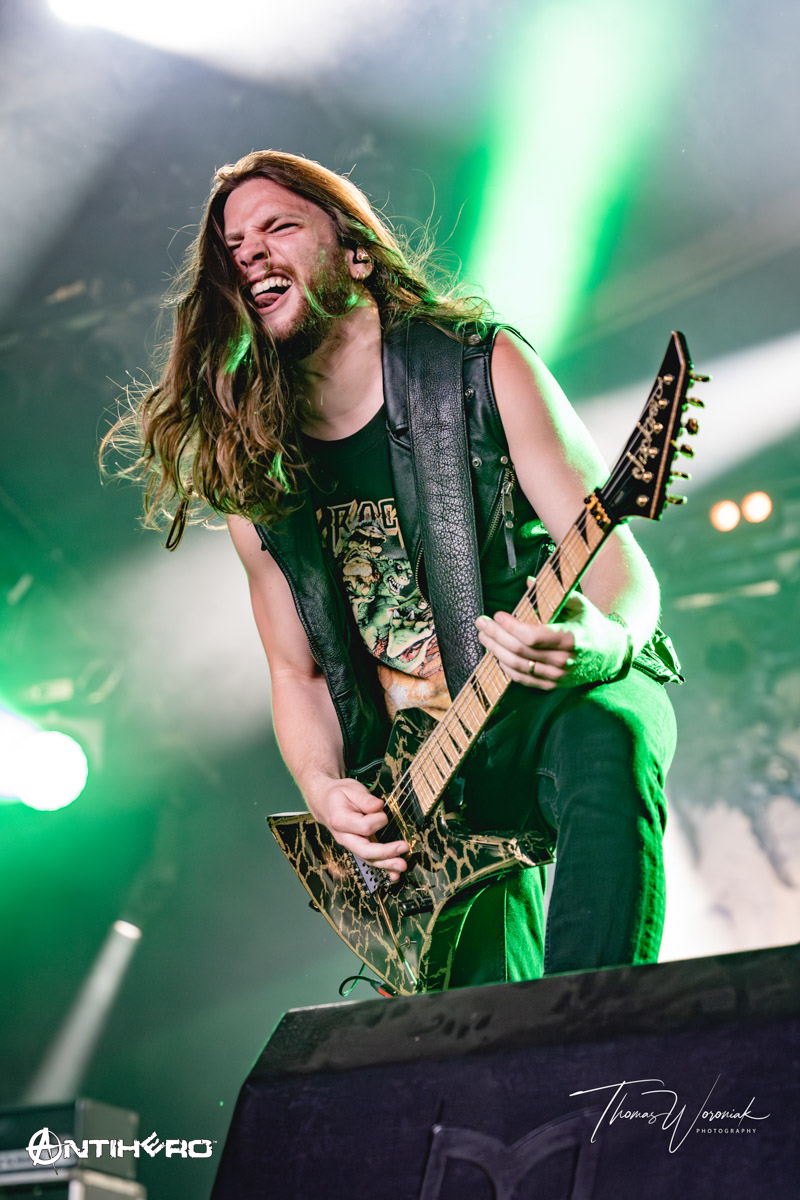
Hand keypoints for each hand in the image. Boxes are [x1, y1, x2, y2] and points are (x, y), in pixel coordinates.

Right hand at [306, 777, 408, 880]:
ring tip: (402, 866)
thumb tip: (378, 806)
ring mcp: (351, 844)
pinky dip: (383, 868)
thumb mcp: (350, 789)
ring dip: (387, 864)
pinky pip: (370, 860)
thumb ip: (365, 798)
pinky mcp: (358, 847)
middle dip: (386, 852)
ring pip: (368, 859)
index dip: (378, 819)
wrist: (325, 803)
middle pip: (365, 850)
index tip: (382, 810)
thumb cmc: (339, 795)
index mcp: (340, 821)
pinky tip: (394, 875)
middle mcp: (344, 837)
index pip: (364, 826)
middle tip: (403, 847)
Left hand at [475, 592, 628, 689]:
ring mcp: (558, 676)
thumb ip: (552, 594)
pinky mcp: (553, 685)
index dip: (510, 627)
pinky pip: (524, 679)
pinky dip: (507, 668)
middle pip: (520, 651)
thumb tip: (527, 581)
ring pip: (518, 666)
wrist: (609, 652)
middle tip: (481, 623)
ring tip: (484, 636)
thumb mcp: (578, 603)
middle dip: (496, 635)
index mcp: (570, 638)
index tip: (497, 615)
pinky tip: (496, 654)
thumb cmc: (590, 623)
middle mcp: (564, 660)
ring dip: (496, 651)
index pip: (532, 636)